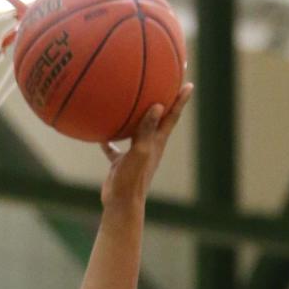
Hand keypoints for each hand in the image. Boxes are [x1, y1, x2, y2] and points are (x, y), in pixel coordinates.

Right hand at [100, 89, 192, 207]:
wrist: (121, 205)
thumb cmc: (132, 180)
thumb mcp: (140, 153)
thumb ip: (147, 130)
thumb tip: (158, 106)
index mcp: (157, 143)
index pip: (172, 117)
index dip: (180, 101)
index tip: (188, 84)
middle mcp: (149, 146)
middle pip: (159, 119)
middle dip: (163, 101)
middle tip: (165, 83)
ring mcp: (136, 154)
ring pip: (137, 130)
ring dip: (137, 116)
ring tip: (132, 99)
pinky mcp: (122, 163)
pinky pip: (115, 146)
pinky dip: (109, 138)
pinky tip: (99, 129)